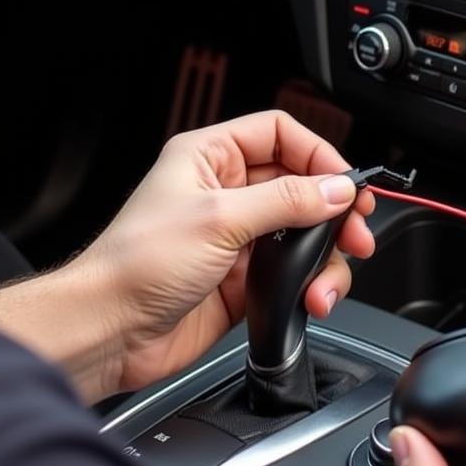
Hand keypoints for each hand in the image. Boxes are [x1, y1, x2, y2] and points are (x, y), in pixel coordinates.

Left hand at [77, 110, 374, 394]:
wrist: (109, 331)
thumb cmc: (135, 264)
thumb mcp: (218, 219)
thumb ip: (285, 201)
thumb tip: (335, 189)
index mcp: (210, 158)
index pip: (279, 135)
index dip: (317, 154)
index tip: (344, 183)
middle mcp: (226, 192)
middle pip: (300, 185)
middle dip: (333, 209)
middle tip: (356, 230)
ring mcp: (237, 237)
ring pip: (303, 234)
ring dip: (325, 257)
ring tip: (327, 280)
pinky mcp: (245, 279)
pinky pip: (293, 273)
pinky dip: (310, 285)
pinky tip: (310, 299)